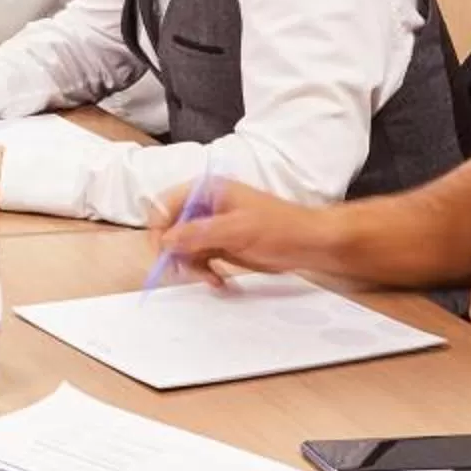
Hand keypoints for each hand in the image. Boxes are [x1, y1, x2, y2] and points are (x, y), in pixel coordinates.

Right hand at [153, 179, 326, 290]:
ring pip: (183, 246)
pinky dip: (203, 270)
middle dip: (176, 251)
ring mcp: (213, 226)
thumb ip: (199, 233)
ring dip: (191, 265)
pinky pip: (199, 257)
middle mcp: (206, 205)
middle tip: (187, 271)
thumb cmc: (279, 229)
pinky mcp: (221, 244)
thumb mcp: (237, 230)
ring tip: (210, 278)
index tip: (165, 253)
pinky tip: (217, 280)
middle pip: (171, 227)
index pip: (166, 204)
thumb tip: (166, 240)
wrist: (310, 244)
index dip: (160, 228)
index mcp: (208, 190)